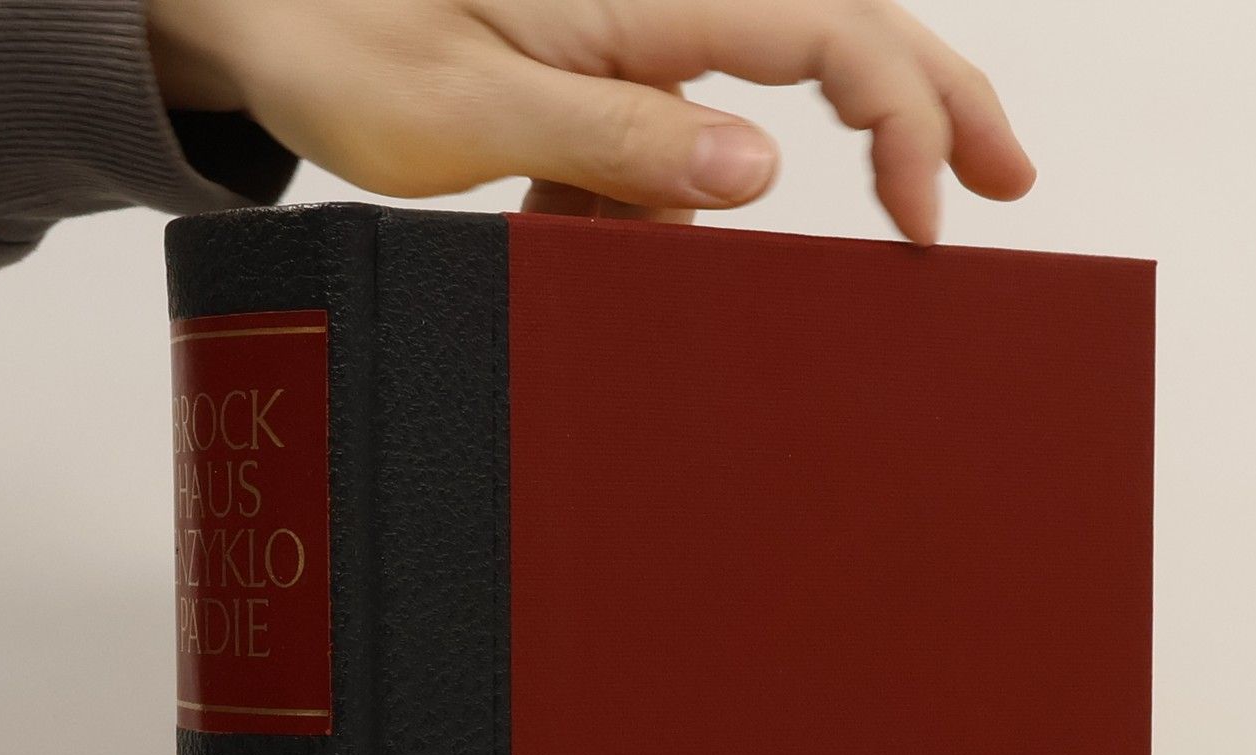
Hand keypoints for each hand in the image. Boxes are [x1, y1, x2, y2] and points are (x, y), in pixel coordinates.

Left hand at [146, 0, 1034, 245]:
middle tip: (1010, 179)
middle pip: (843, 32)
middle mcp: (654, 1)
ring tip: (589, 230)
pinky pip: (665, 145)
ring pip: (753, 105)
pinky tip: (563, 227)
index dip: (909, 113)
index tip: (932, 215)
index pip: (833, 33)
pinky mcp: (596, 74)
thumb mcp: (470, 104)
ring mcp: (628, 37)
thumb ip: (617, 140)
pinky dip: (645, 208)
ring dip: (726, 198)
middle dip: (931, 105)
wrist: (245, 7)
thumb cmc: (334, 38)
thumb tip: (756, 178)